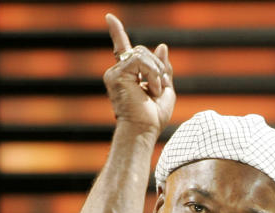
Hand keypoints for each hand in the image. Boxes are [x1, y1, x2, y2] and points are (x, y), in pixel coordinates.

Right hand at [104, 13, 174, 133]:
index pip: (122, 49)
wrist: (143, 131)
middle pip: (142, 51)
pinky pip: (140, 61)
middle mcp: (118, 72)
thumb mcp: (164, 90)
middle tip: (159, 89)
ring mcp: (115, 73)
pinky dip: (152, 74)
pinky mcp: (117, 75)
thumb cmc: (153, 118)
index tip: (110, 18)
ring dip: (156, 73)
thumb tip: (162, 46)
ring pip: (142, 54)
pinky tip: (151, 89)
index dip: (117, 32)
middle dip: (158, 67)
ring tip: (154, 92)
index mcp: (127, 75)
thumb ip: (163, 69)